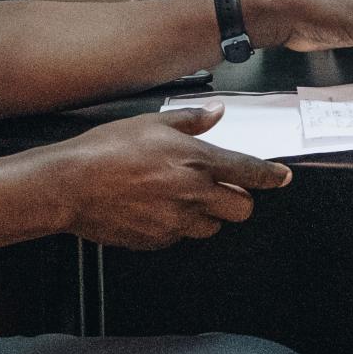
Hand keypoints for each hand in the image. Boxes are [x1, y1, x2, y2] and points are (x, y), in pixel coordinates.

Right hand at [44, 106, 290, 250]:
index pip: (250, 172)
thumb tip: (217, 113)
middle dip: (238, 199)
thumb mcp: (152, 123)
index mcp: (197, 161)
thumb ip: (192, 120)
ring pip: (212, 227)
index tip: (282, 177)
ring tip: (182, 198)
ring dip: (207, 215)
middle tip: (223, 189)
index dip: (272, 176)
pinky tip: (157, 209)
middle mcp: (193, 194)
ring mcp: (175, 221)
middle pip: (241, 209)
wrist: (70, 184)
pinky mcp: (157, 240)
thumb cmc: (107, 149)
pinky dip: (177, 226)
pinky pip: (180, 237)